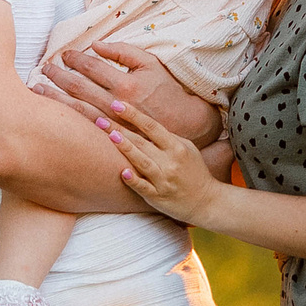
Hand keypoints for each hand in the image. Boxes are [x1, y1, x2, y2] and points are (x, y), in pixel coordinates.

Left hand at [40, 41, 222, 145]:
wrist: (185, 124)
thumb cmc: (167, 90)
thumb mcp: (150, 64)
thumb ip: (123, 51)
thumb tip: (96, 44)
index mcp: (127, 84)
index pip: (92, 68)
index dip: (75, 59)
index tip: (63, 54)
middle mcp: (117, 105)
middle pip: (79, 88)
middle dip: (58, 76)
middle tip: (44, 68)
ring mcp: (114, 124)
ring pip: (77, 109)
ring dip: (55, 98)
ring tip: (38, 90)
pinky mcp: (113, 138)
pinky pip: (85, 127)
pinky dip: (67, 117)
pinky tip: (54, 112)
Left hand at [99, 99, 223, 223]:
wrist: (206, 201)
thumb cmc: (193, 171)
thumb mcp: (187, 148)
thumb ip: (166, 137)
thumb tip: (143, 124)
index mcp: (176, 147)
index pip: (151, 126)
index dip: (133, 115)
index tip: (116, 104)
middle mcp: (170, 162)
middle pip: (142, 142)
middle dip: (119, 129)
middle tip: (99, 119)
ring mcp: (164, 180)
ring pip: (142, 162)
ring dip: (126, 149)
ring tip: (110, 136)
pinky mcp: (158, 197)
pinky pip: (143, 187)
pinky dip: (133, 180)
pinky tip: (122, 172)